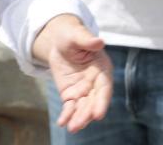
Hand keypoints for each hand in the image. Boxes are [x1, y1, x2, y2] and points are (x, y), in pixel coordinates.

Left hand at [36, 15, 112, 132]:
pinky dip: (67, 115)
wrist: (59, 41)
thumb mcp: (76, 34)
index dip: (102, 101)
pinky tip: (62, 123)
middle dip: (87, 114)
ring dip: (78, 118)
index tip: (98, 114)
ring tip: (72, 128)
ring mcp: (84, 90)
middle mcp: (95, 83)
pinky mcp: (71, 94)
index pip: (104, 88)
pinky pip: (70, 106)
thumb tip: (99, 41)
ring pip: (83, 107)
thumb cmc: (71, 35)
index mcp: (102, 69)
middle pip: (94, 101)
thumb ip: (86, 39)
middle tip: (79, 124)